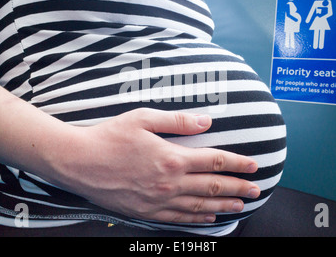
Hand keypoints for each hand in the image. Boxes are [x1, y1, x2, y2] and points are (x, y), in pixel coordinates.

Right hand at [54, 108, 259, 223]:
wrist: (79, 162)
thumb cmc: (109, 137)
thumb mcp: (143, 118)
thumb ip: (177, 120)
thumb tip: (206, 121)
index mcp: (172, 157)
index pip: (214, 161)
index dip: (237, 163)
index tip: (254, 166)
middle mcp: (170, 183)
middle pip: (213, 186)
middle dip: (238, 188)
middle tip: (256, 190)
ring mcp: (159, 201)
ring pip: (200, 205)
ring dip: (224, 206)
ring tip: (240, 206)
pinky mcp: (146, 212)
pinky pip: (179, 218)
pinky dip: (198, 218)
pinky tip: (208, 217)